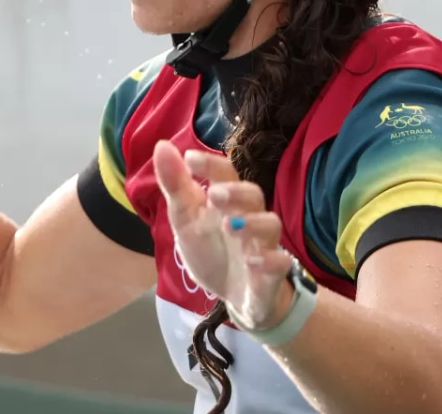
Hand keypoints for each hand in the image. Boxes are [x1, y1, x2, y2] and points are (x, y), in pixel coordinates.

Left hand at [152, 140, 294, 328]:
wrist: (234, 295)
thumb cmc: (211, 250)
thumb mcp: (185, 219)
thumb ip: (175, 186)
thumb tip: (161, 145)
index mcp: (227, 201)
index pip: (225, 174)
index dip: (211, 164)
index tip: (189, 158)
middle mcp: (249, 217)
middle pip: (254, 194)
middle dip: (236, 192)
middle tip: (215, 194)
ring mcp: (263, 244)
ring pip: (271, 225)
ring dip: (252, 224)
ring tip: (229, 226)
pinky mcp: (272, 273)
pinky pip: (280, 263)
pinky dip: (268, 260)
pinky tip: (251, 262)